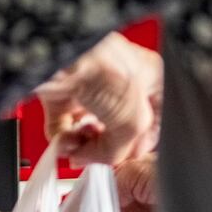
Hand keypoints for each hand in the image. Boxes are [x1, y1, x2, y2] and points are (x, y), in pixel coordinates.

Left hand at [37, 35, 163, 167]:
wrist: (58, 52)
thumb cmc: (102, 66)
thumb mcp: (133, 120)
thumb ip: (124, 148)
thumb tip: (108, 159)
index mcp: (148, 78)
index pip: (153, 119)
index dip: (141, 143)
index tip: (129, 158)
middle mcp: (119, 82)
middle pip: (118, 128)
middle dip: (106, 146)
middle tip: (98, 156)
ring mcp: (89, 85)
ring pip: (88, 128)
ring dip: (81, 145)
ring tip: (77, 149)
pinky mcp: (61, 91)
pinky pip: (63, 125)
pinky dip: (61, 139)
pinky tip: (63, 144)